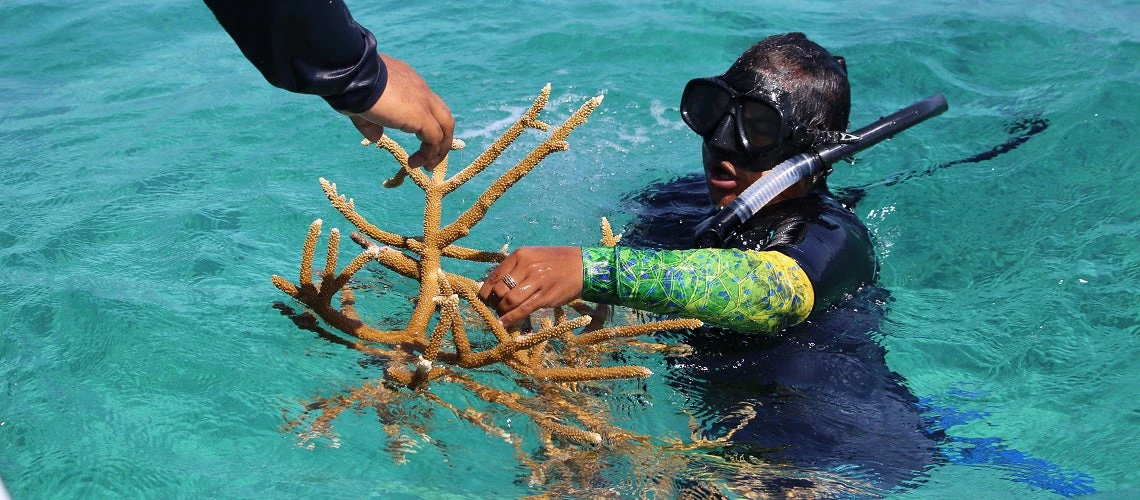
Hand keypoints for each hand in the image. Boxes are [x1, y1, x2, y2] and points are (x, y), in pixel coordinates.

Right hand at [348, 54, 454, 169]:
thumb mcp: (362, 107)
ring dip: (439, 149)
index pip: (427, 103)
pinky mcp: (421, 115)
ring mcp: (424, 102)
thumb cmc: (353, 87)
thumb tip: (376, 137)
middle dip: (442, 137)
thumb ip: (371, 123)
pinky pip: (434, 139)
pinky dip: (429, 153)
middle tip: (431, 155)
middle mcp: (421, 90)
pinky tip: (414, 163)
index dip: (427, 122)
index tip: (419, 139)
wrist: (354, 77)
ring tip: (427, 166)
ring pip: (446, 126)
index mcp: (409, 83)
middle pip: (443, 115)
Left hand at [478, 247, 583, 327]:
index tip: (483, 299)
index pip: (494, 275)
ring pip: (509, 301)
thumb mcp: (533, 256)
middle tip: (495, 308)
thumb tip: (495, 286)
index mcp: (520, 255)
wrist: (582, 266)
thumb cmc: (556, 262)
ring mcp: (536, 282)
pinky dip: (511, 319)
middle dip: (494, 303)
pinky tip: (505, 324)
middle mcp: (526, 267)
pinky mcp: (545, 296)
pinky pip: (523, 310)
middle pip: (500, 290)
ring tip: (502, 315)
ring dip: (502, 311)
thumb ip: (515, 268)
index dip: (485, 291)